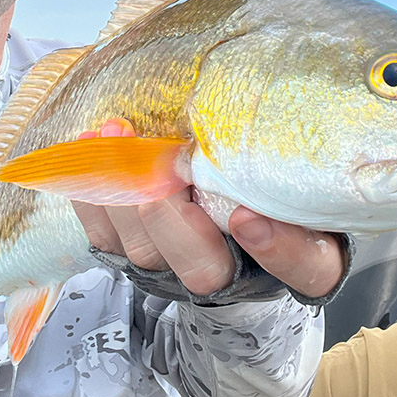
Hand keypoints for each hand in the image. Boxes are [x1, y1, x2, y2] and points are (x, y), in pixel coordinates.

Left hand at [72, 119, 345, 299]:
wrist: (235, 219)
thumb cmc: (280, 189)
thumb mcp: (308, 181)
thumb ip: (302, 166)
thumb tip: (275, 121)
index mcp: (302, 260)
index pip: (302, 268)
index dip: (277, 249)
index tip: (248, 217)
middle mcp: (236, 276)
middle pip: (203, 269)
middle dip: (173, 215)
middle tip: (162, 162)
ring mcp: (177, 270)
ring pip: (144, 252)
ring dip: (124, 191)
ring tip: (117, 133)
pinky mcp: (135, 254)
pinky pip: (105, 236)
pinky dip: (90, 190)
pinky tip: (88, 145)